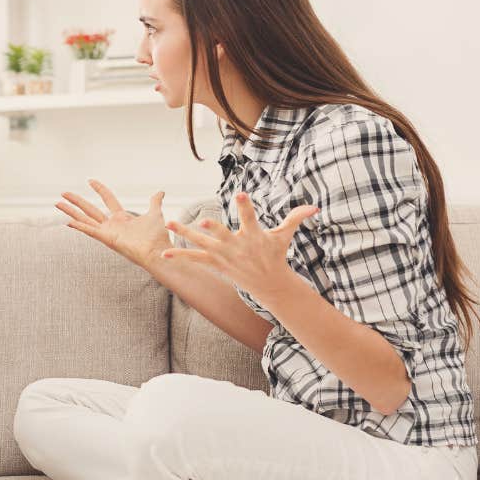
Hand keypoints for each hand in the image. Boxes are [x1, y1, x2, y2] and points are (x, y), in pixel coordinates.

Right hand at [56, 179, 169, 267]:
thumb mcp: (155, 214)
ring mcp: (108, 233)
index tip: (90, 180)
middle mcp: (112, 225)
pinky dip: (80, 226)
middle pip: (90, 209)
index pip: (107, 199)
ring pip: (85, 219)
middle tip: (63, 193)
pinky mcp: (107, 239)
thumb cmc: (158, 237)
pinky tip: (68, 222)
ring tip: (57, 203)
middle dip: (76, 201)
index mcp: (122, 218)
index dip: (99, 189)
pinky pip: (91, 231)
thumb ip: (155, 202)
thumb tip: (160, 192)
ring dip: (71, 212)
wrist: (159, 251)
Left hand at [162, 192, 318, 298]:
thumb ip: (295, 218)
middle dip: (214, 229)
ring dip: (186, 234)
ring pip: (202, 244)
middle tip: (204, 220)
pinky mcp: (216, 263)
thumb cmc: (275, 255)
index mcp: (253, 235)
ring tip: (170, 223)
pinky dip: (180, 256)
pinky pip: (195, 259)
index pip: (250, 217)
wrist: (269, 284)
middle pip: (223, 234)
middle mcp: (237, 246)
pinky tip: (164, 253)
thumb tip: (315, 207)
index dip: (246, 206)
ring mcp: (224, 256)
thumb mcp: (284, 236)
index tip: (241, 194)